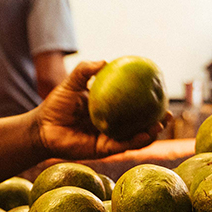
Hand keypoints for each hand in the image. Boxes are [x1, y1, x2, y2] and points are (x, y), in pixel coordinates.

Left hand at [31, 60, 170, 161]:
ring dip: (151, 133)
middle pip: (140, 123)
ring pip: (136, 137)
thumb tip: (105, 61)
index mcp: (108, 107)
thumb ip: (84, 71)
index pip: (132, 103)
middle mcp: (112, 123)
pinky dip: (136, 141)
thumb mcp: (71, 84)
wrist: (42, 128)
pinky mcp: (103, 150)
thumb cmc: (55, 105)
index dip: (148, 100)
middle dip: (157, 120)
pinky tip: (145, 135)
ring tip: (161, 125)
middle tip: (169, 113)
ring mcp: (109, 137)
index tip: (162, 91)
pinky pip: (123, 146)